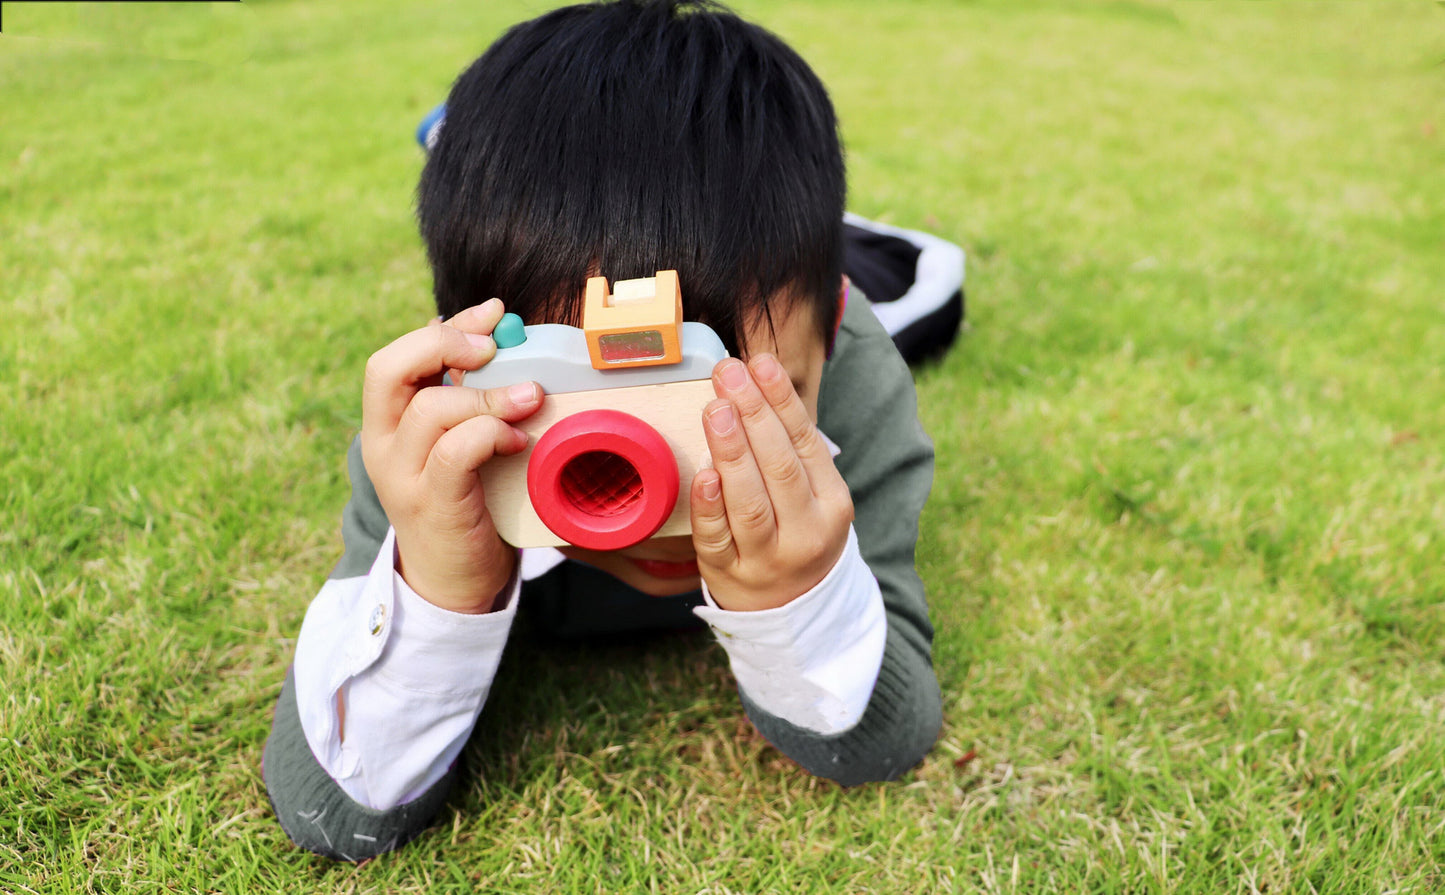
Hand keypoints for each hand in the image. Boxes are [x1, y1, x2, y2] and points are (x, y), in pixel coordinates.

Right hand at [359, 299, 543, 613]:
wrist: (453, 582)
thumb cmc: (466, 501)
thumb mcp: (458, 441)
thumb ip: (466, 396)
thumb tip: (496, 334)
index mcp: (385, 422)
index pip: (397, 354)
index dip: (447, 325)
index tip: (495, 313)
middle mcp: (383, 444)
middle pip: (388, 368)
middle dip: (445, 344)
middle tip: (494, 349)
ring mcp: (404, 476)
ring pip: (432, 409)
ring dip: (490, 396)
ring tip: (529, 400)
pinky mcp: (433, 503)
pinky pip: (455, 451)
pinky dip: (491, 434)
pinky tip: (519, 440)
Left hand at [689, 354, 853, 610]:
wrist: (792, 611)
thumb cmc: (797, 533)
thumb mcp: (813, 495)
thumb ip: (789, 448)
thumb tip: (756, 378)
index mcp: (832, 504)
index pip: (805, 443)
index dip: (781, 400)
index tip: (760, 362)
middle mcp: (805, 532)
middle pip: (780, 468)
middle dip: (754, 415)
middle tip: (730, 374)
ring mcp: (767, 558)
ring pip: (750, 503)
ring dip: (732, 452)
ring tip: (717, 409)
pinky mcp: (730, 575)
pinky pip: (718, 539)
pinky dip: (711, 507)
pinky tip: (704, 474)